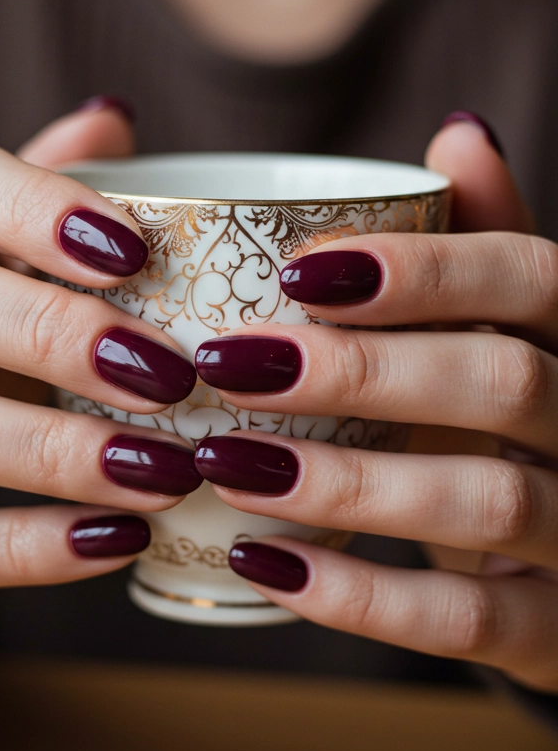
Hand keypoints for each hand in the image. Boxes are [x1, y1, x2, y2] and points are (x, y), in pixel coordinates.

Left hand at [191, 116, 557, 692]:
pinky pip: (466, 620)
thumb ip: (485, 254)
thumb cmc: (515, 445)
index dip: (427, 270)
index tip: (299, 270)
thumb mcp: (507, 347)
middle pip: (507, 383)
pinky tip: (264, 564)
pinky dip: (359, 595)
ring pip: (488, 498)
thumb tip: (459, 130)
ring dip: (345, 481)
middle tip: (228, 362)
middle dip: (362, 369)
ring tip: (225, 460)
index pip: (535, 280)